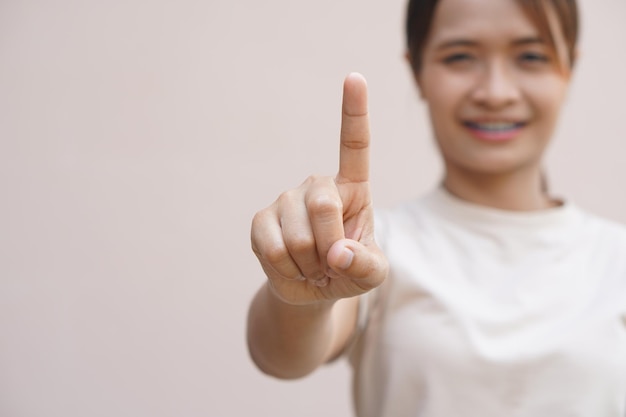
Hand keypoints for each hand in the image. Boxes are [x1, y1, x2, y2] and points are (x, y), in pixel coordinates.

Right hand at [251, 73, 387, 304]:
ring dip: (309, 265)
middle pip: (323, 205)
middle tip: (331, 263)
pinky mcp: (260, 220)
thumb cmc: (349, 270)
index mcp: (352, 188)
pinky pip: (273, 250)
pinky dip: (287, 270)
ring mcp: (285, 200)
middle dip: (330, 247)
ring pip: (298, 237)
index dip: (354, 112)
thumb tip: (337, 253)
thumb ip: (365, 265)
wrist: (312, 289)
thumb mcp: (372, 273)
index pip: (354, 146)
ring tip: (312, 265)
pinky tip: (292, 267)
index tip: (355, 77)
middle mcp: (317, 185)